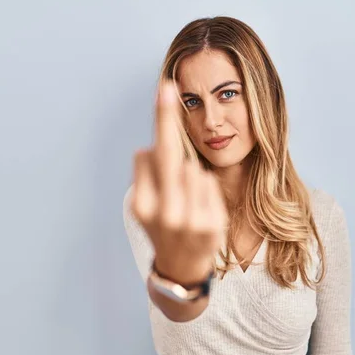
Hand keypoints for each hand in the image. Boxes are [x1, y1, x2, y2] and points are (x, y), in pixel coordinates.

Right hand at [130, 81, 227, 283]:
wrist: (180, 270)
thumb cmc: (163, 228)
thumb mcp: (146, 208)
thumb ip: (148, 177)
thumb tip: (148, 148)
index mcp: (142, 206)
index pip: (149, 156)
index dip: (162, 125)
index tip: (165, 90)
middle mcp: (162, 213)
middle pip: (168, 155)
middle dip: (167, 119)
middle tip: (167, 85)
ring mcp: (188, 221)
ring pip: (193, 169)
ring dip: (190, 175)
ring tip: (184, 200)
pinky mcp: (211, 226)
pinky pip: (208, 183)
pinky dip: (204, 188)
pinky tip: (199, 207)